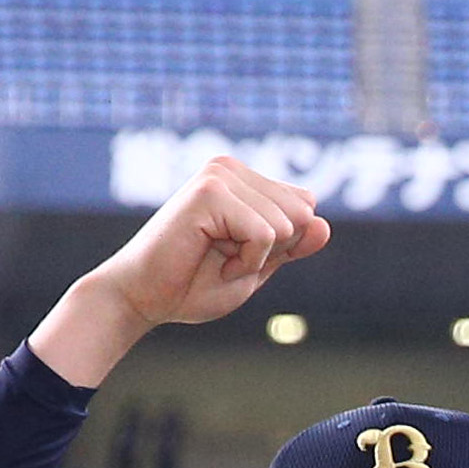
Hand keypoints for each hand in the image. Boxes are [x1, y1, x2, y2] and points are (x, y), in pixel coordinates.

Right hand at [31, 155, 331, 387]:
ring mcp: (220, 175)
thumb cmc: (194, 284)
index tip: (238, 255)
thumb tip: (324, 224)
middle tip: (225, 258)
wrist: (144, 298)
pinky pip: (265, 234)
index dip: (282, 246)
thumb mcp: (259, 266)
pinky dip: (246, 260)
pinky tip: (210, 257)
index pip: (305, 207)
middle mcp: (231, 169)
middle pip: (303, 214)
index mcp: (244, 181)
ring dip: (257, 257)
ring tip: (215, 257)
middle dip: (273, 251)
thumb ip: (292, 245)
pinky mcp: (210, 191)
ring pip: (287, 224)